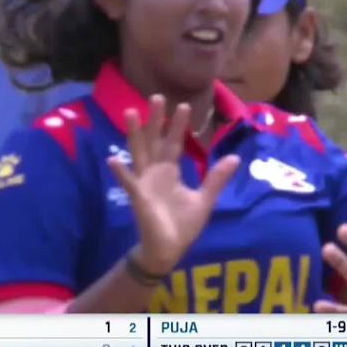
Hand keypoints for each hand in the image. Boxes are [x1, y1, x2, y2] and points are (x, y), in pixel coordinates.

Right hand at [107, 94, 239, 274]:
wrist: (169, 250)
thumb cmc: (183, 225)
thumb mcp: (204, 199)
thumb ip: (216, 178)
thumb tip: (234, 158)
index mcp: (170, 171)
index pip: (174, 142)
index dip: (178, 125)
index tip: (184, 105)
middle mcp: (155, 172)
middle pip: (154, 140)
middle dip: (155, 120)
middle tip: (156, 96)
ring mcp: (144, 183)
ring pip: (138, 153)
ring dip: (134, 134)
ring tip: (130, 112)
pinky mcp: (138, 198)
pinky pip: (128, 183)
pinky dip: (120, 172)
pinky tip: (112, 159)